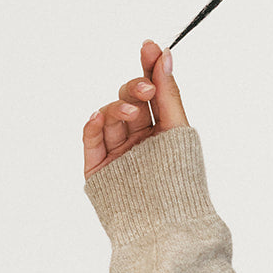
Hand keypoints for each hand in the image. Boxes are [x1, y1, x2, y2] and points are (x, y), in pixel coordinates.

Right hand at [83, 39, 188, 176]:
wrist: (166, 227)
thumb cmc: (180, 185)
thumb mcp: (179, 132)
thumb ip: (169, 95)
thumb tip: (165, 57)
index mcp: (162, 131)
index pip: (153, 92)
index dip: (150, 68)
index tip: (151, 46)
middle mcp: (139, 139)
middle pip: (130, 99)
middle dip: (137, 88)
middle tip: (147, 87)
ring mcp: (118, 151)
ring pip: (111, 114)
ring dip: (119, 107)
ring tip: (132, 114)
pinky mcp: (99, 165)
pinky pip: (91, 136)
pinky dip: (95, 122)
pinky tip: (101, 115)